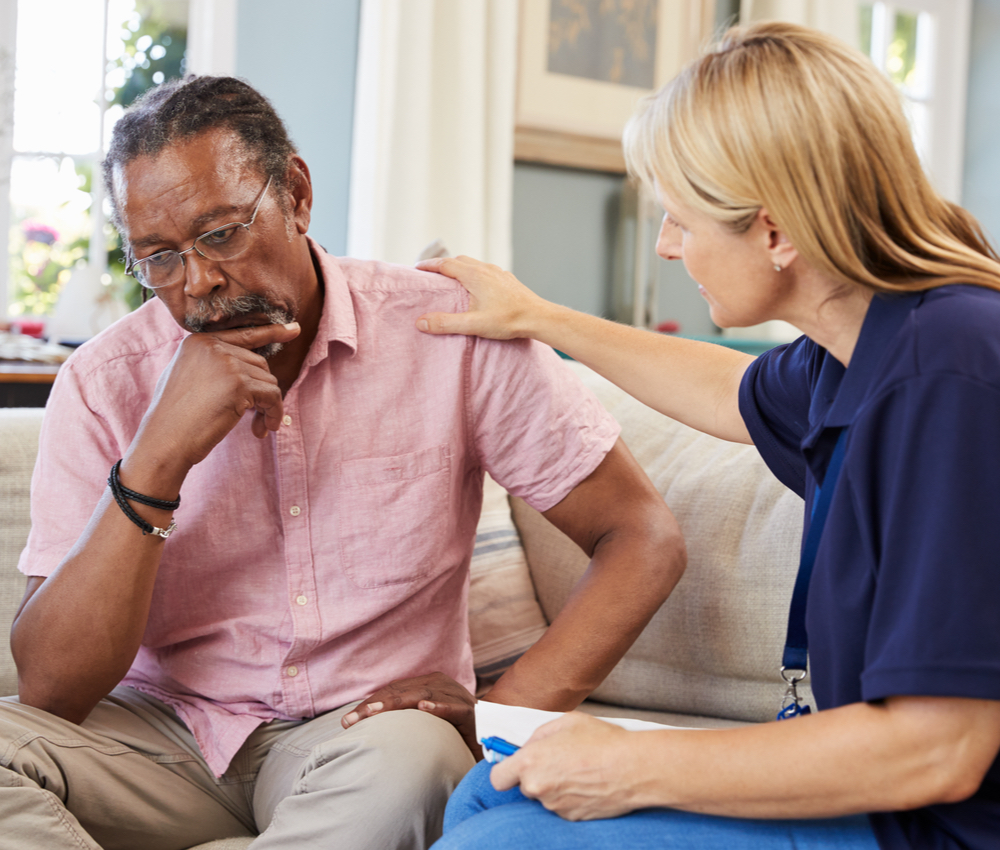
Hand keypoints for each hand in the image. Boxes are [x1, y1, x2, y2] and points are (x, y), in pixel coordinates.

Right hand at [131, 322, 300, 476]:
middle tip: (258, 419)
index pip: (243, 334)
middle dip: (262, 392)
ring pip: (269, 381)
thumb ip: (213, 365)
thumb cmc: (175, 418)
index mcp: (199, 341)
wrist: (164, 440)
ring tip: (257, 427)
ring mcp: (227, 363)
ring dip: (268, 407)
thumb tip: (251, 366)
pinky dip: (273, 414)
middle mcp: (213, 346)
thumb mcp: (188, 378)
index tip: (294, 330)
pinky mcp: (239, 384)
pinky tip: (261, 430)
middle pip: (260, 364)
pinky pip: (273, 396)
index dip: (271, 332)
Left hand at [341, 671, 478, 754]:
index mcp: (428, 684)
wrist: (494, 734)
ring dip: (397, 704)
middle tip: (352, 720)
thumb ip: (404, 721)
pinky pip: (454, 708)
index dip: (370, 704)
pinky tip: (424, 707)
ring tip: (375, 713)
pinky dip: (440, 706)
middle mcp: (441, 685)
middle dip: (374, 705)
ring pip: (423, 695)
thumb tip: (368, 728)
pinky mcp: (472, 713)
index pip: (393, 691)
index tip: (347, 721)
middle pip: (402, 691)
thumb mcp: (425, 724)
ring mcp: (457, 697)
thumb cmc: (454, 731)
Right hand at [415, 255, 546, 339]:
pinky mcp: (508, 280)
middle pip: (459, 260)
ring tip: (451, 277)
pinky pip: (486, 270)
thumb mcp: (473, 324)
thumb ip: (446, 323)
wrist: (539, 317)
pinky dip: (474, 272)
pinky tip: (477, 285)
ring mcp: (499, 273)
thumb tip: (420, 322)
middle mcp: (486, 269)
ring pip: (474, 264)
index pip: (445, 264)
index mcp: (474, 275)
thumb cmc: (508, 320)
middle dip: (442, 264)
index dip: (429, 265)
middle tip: (431, 272)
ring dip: (459, 267)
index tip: (417, 268)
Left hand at [490, 712, 638, 820]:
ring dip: (555, 786)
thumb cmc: (601, 740)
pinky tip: (587, 783)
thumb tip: (531, 745)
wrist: (632, 768)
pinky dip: (571, 797)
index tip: (514, 765)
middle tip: (559, 761)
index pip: (498, 778)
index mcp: (530, 762)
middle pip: (525, 786)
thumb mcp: (566, 721)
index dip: (505, 771)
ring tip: (579, 769)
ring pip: (546, 796)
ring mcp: (554, 806)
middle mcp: (538, 787)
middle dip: (537, 775)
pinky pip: (563, 806)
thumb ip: (540, 735)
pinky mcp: (571, 818)